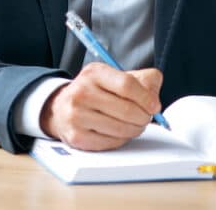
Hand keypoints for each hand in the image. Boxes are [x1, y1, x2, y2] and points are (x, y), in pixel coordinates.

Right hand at [39, 63, 161, 150]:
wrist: (61, 108)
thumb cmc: (96, 92)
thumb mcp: (116, 76)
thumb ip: (143, 80)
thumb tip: (154, 100)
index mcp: (94, 73)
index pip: (127, 84)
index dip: (146, 98)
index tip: (154, 106)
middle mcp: (82, 92)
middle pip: (127, 110)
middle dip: (144, 117)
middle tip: (145, 118)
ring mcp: (77, 115)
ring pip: (121, 129)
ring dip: (135, 130)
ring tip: (133, 124)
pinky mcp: (77, 136)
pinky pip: (112, 143)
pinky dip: (122, 139)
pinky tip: (118, 132)